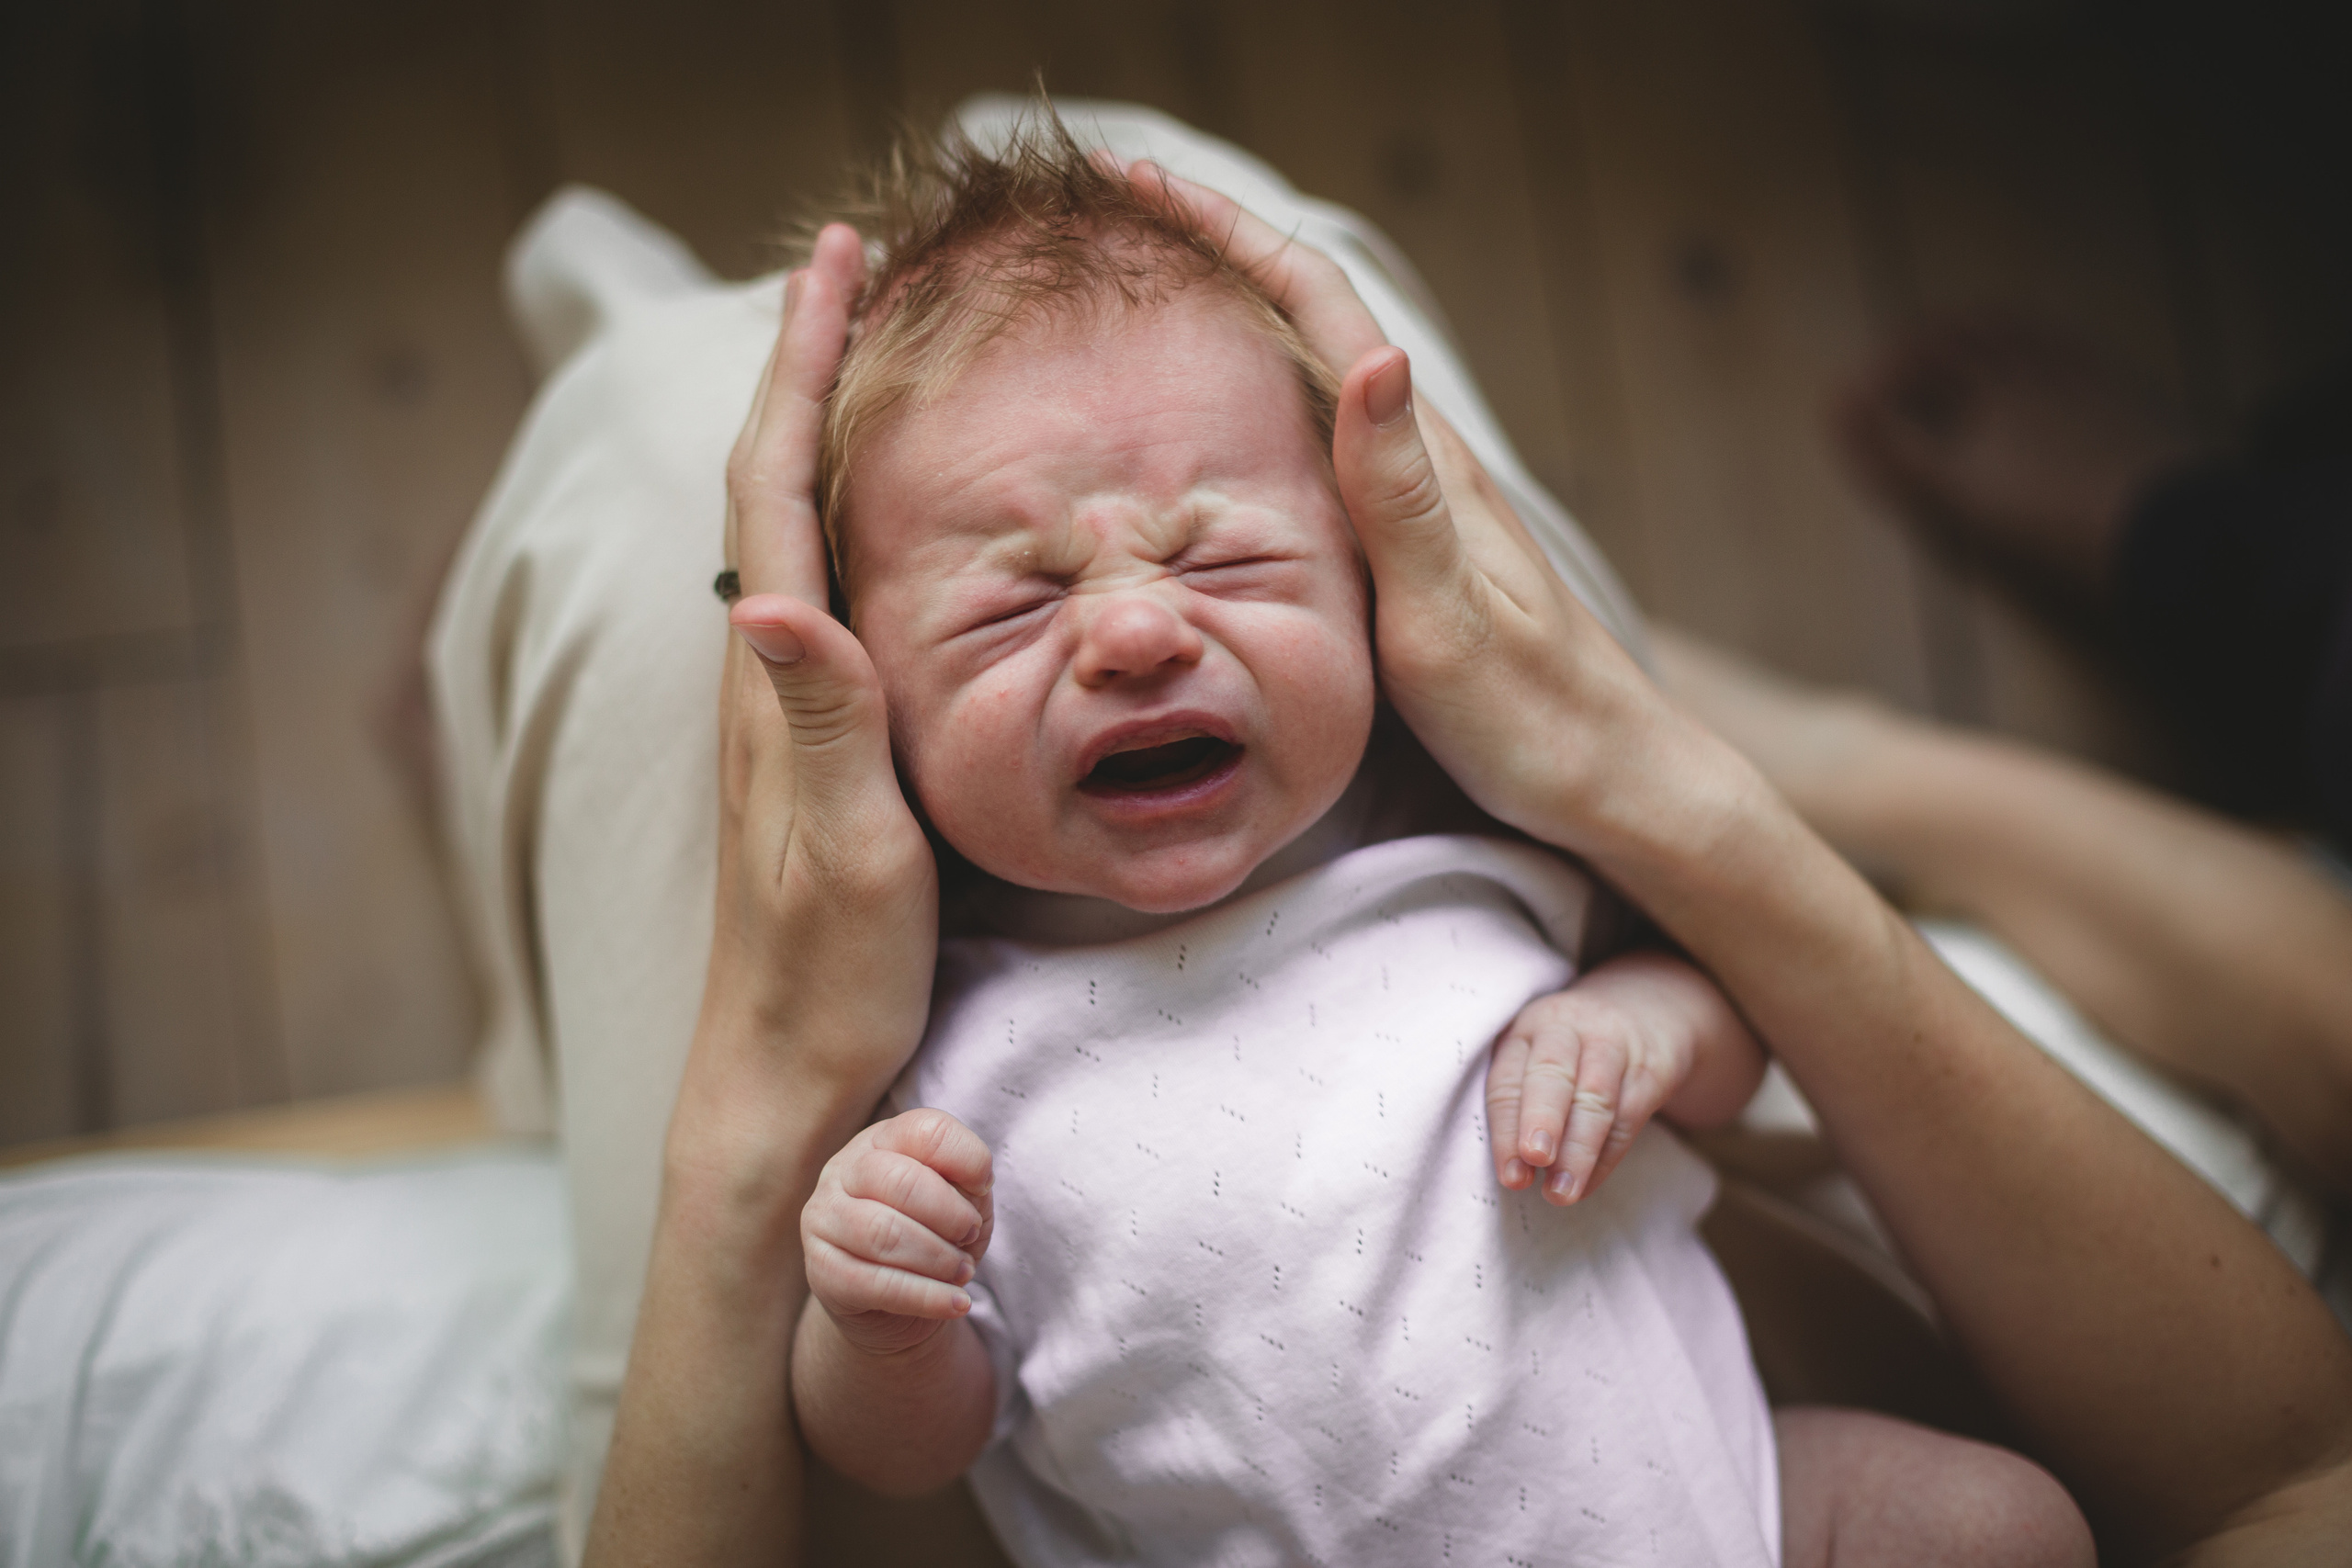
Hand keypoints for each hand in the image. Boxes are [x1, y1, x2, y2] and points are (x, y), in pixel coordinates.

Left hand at [683, 222, 938, 1161]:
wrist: (784, 1069)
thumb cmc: (823, 972)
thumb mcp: (847, 850)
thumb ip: (821, 721)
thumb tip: (765, 595)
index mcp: (777, 680)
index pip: (775, 486)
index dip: (804, 366)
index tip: (839, 262)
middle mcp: (766, 674)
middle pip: (769, 480)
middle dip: (806, 363)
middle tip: (851, 269)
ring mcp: (782, 707)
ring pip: (789, 526)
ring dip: (816, 424)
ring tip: (862, 352)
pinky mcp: (807, 741)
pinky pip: (820, 585)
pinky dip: (841, 509)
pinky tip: (874, 515)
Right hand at [802, 1109, 995, 1356]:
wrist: (891, 1302)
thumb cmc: (930, 1235)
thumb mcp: (958, 1201)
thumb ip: (967, 1183)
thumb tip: (976, 1182)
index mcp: (882, 1140)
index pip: (926, 1131)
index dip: (967, 1158)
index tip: (983, 1187)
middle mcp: (843, 1170)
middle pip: (900, 1181)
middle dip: (950, 1214)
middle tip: (971, 1236)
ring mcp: (824, 1219)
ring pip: (884, 1233)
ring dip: (938, 1258)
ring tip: (963, 1271)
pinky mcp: (821, 1270)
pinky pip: (876, 1284)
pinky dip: (926, 1297)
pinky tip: (955, 1303)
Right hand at [1127, 163, 1679, 857]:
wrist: (1611, 782)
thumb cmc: (1534, 722)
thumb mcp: (1451, 620)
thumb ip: (1405, 498)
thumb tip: (1379, 354)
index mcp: (1426, 462)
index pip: (1320, 306)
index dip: (1229, 234)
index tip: (1139, 182)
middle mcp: (1422, 459)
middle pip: (1310, 316)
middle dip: (1213, 252)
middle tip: (1112, 219)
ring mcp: (1419, 498)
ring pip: (1309, 374)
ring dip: (1230, 316)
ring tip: (1138, 293)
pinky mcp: (1412, 542)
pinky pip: (1315, 441)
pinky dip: (1251, 399)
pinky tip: (1213, 424)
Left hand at [1486, 950, 1762, 1203]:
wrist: (1653, 1008)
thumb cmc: (1576, 1049)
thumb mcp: (1540, 1054)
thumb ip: (1522, 1101)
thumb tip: (1513, 1172)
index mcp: (1527, 1028)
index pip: (1507, 1079)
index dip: (1505, 1129)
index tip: (1510, 1175)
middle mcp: (1566, 1027)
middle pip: (1551, 1074)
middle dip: (1541, 1119)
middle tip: (1535, 1160)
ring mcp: (1612, 1043)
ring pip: (1594, 1097)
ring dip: (1577, 1150)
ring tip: (1562, 1192)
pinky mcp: (1650, 1065)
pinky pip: (1629, 1113)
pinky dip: (1607, 1154)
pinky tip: (1589, 1182)